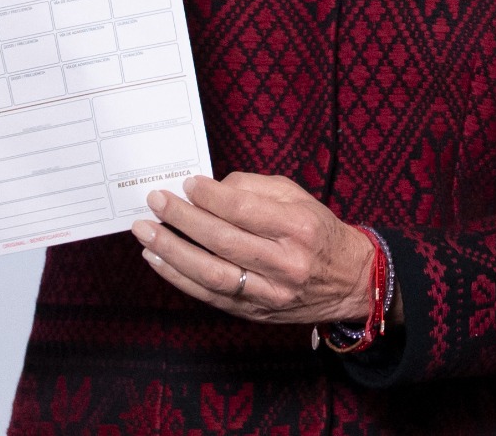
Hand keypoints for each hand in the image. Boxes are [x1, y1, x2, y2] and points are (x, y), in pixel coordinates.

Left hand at [130, 173, 380, 326]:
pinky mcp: (255, 312)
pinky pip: (210, 296)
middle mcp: (284, 263)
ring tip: (146, 233)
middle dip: (184, 220)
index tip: (186, 184)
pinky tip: (158, 260)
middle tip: (156, 202)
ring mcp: (268, 292)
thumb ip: (255, 188)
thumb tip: (210, 188)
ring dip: (173, 252)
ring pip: (212, 274)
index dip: (211, 196)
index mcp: (297, 227)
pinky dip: (179, 277)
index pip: (245, 210)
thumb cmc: (318, 232)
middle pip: (224, 241)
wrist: (349, 281)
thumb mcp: (297, 197)